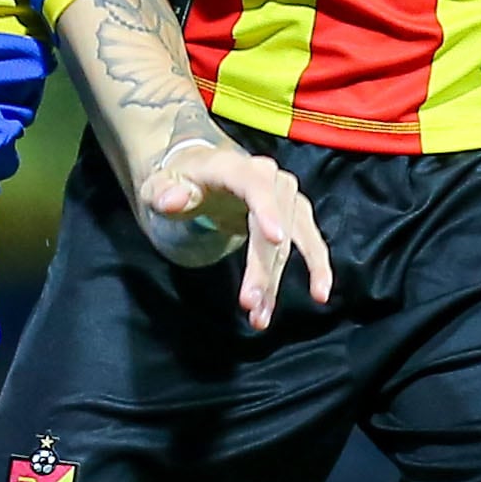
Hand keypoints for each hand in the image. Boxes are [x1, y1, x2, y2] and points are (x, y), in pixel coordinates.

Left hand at [138, 141, 335, 329]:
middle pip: (273, 225)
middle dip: (263, 268)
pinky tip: (319, 294)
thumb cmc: (181, 179)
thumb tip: (173, 200)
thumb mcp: (161, 183)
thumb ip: (164, 192)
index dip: (267, 211)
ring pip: (292, 241)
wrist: (203, 171)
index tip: (274, 238)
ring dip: (279, 279)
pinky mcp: (295, 212)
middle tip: (248, 305)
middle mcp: (269, 177)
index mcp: (235, 167)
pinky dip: (316, 267)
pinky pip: (310, 242)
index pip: (255, 186)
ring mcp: (286, 195)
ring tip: (262, 315)